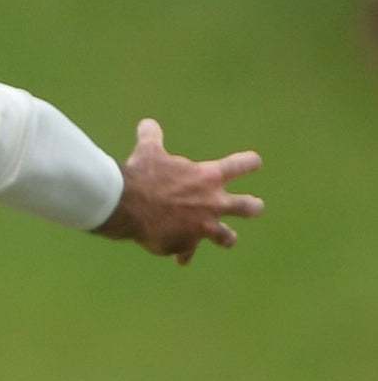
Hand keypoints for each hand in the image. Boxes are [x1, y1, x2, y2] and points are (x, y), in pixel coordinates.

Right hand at [95, 119, 263, 265]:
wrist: (126, 205)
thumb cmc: (141, 174)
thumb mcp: (147, 151)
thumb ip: (152, 138)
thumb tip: (147, 123)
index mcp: (208, 178)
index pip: (242, 165)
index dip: (249, 163)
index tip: (253, 162)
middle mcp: (212, 204)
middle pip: (248, 207)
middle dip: (252, 206)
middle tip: (254, 206)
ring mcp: (200, 227)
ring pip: (225, 237)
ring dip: (226, 238)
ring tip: (226, 239)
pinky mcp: (184, 244)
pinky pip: (187, 251)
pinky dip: (183, 252)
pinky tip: (179, 257)